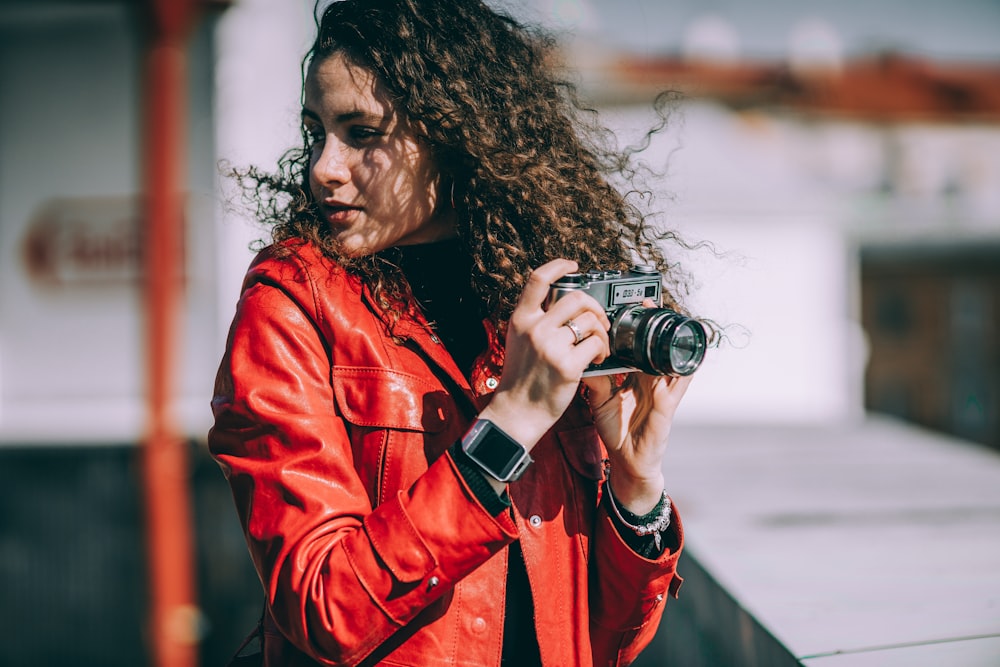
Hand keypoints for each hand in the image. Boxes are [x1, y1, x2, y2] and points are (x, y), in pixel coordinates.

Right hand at [479, 259, 610, 450]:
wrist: (516, 412)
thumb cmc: (521, 379)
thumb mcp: (518, 341)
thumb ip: (535, 321)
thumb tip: (560, 304)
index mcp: (521, 319)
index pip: (538, 279)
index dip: (558, 266)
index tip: (572, 265)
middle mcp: (535, 329)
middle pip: (576, 297)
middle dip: (594, 306)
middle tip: (598, 321)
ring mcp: (550, 346)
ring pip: (591, 320)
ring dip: (601, 331)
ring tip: (598, 346)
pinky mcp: (567, 365)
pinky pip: (596, 344)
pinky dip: (602, 350)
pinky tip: (597, 359)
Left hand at [583, 309, 693, 513]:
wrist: (627, 462)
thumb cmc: (617, 432)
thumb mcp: (600, 401)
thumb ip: (596, 381)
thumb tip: (584, 360)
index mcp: (637, 378)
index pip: (640, 347)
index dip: (637, 328)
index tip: (630, 308)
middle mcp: (652, 382)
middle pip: (658, 347)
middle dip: (655, 325)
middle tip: (649, 303)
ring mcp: (663, 392)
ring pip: (673, 359)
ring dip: (671, 339)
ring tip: (667, 317)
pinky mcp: (668, 406)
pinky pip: (679, 383)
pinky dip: (684, 369)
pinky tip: (684, 354)